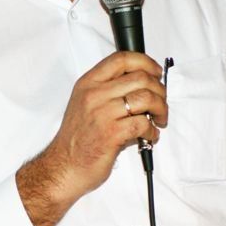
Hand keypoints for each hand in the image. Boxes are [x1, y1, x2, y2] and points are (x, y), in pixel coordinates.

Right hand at [16, 51, 167, 225]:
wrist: (64, 166)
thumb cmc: (77, 138)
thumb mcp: (84, 103)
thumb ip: (108, 90)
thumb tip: (142, 85)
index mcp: (88, 83)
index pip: (121, 59)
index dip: (145, 62)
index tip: (156, 73)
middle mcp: (94, 94)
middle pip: (140, 77)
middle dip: (159, 90)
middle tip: (161, 103)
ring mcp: (102, 113)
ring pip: (146, 98)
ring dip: (161, 109)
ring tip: (158, 120)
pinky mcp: (111, 133)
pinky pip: (144, 123)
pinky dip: (153, 130)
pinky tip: (149, 136)